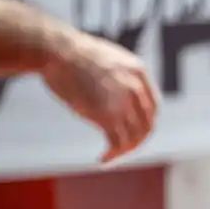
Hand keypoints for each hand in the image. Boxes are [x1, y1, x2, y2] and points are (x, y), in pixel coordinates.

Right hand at [41, 32, 157, 162]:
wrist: (57, 50)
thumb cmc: (70, 53)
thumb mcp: (105, 58)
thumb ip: (117, 75)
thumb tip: (111, 89)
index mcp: (138, 71)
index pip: (153, 107)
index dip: (144, 123)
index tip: (132, 132)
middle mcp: (136, 88)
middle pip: (146, 125)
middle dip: (136, 140)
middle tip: (121, 149)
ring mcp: (122, 102)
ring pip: (134, 138)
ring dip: (123, 151)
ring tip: (110, 155)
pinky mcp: (106, 115)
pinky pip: (117, 143)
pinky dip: (112, 155)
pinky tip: (102, 158)